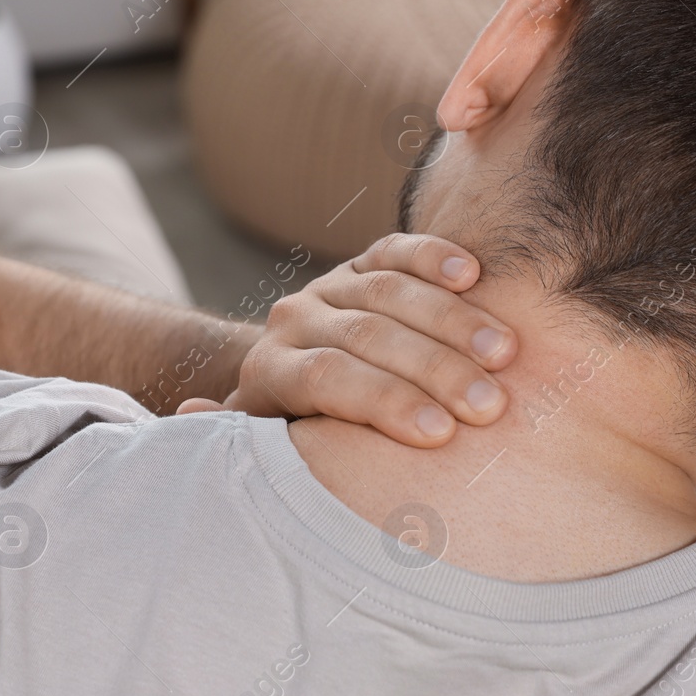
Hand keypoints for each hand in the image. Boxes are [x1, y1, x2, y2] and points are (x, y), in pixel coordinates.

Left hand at [176, 234, 515, 446]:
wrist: (300, 371)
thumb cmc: (301, 436)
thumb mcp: (267, 445)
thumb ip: (235, 433)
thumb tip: (190, 409)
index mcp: (269, 371)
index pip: (328, 379)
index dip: (384, 403)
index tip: (439, 435)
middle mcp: (295, 320)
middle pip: (367, 336)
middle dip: (434, 370)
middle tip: (490, 404)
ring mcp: (332, 286)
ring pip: (390, 292)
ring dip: (453, 321)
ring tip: (505, 355)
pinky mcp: (366, 262)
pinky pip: (400, 250)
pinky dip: (436, 257)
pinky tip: (475, 277)